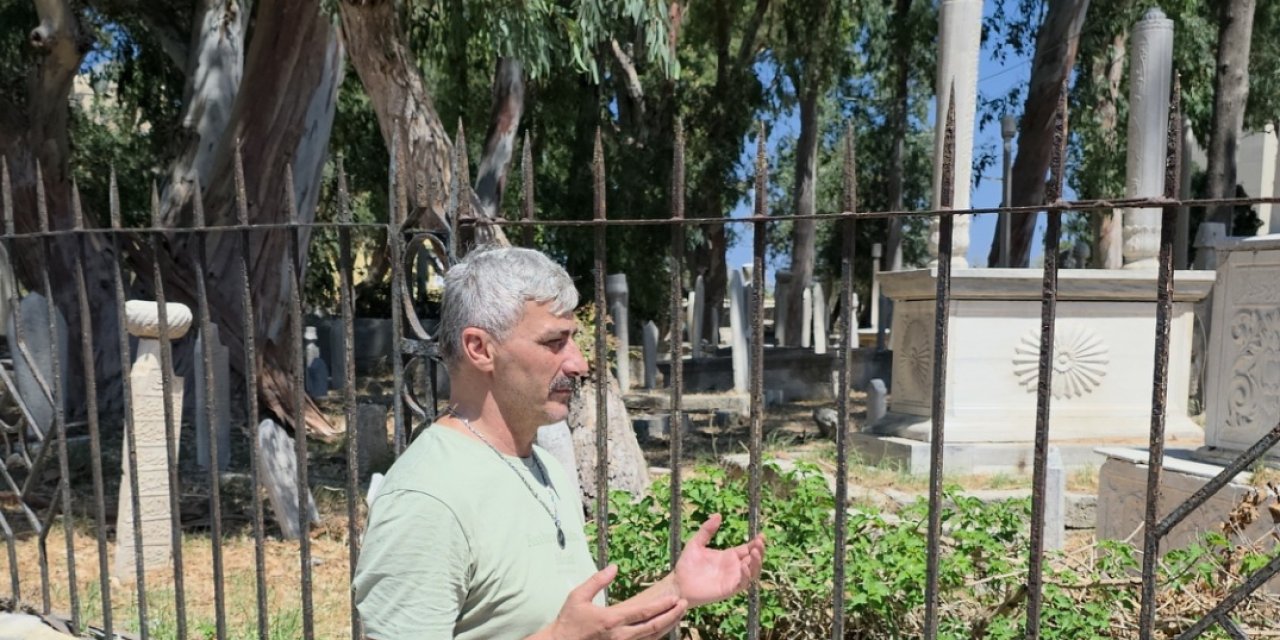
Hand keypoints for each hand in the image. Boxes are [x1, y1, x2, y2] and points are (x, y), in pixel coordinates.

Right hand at [540, 564, 687, 639]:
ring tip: (679, 614)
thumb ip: (597, 581)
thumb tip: (614, 567)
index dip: (662, 605)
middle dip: (671, 615)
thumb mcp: (578, 596)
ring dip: (667, 626)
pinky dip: (656, 635)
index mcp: (612, 620)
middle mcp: (620, 635)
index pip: (643, 612)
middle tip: (684, 604)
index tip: (675, 597)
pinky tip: (663, 626)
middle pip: (653, 626)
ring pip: (651, 637)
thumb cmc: (568, 621)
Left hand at [673, 513, 765, 606]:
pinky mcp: (729, 589)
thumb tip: (718, 514)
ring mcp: (732, 579)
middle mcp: (733, 567)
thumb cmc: (686, 565)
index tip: (762, 535)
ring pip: (752, 572)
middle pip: (754, 559)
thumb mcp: (696, 543)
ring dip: (757, 563)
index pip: (747, 548)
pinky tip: (744, 566)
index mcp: (728, 556)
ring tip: (755, 552)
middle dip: (760, 551)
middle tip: (760, 542)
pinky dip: (746, 575)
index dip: (756, 543)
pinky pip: (742, 583)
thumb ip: (707, 530)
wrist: (678, 584)